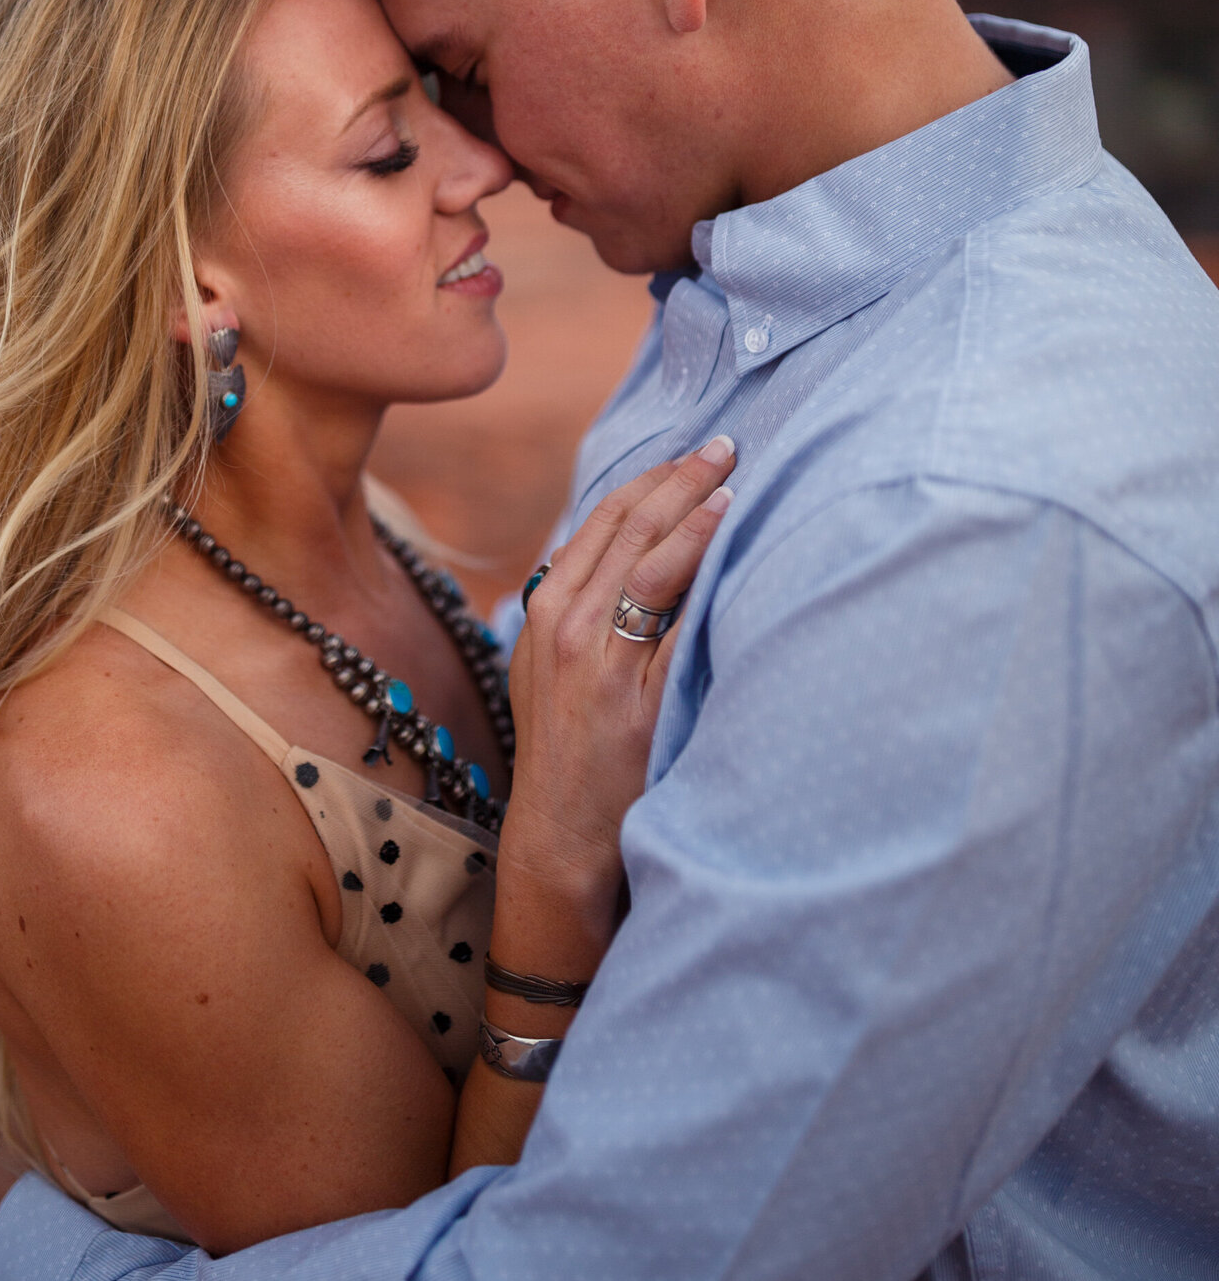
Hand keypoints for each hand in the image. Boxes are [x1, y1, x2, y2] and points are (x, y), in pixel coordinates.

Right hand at [499, 441, 734, 935]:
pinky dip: (702, 567)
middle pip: (628, 527)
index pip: (602, 521)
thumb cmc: (568, 750)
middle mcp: (564, 624)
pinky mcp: (634, 696)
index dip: (651, 479)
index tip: (692, 454)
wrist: (562, 834)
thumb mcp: (552, 669)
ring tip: (733, 479)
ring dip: (693, 511)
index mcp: (546, 610)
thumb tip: (622, 557)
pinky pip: (674, 616)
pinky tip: (731, 540)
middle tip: (727, 445)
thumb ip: (580, 612)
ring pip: (648, 560)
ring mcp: (597, 659)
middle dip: (680, 478)